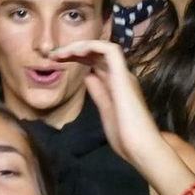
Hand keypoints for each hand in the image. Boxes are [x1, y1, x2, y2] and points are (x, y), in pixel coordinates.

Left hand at [50, 40, 184, 191]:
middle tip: (53, 55)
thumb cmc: (125, 136)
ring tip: (61, 53)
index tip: (57, 61)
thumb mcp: (105, 110)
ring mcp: (123, 74)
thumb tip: (88, 76)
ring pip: (103, 47)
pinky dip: (92, 46)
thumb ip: (97, 92)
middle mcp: (121, 75)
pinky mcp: (123, 76)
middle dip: (73, 50)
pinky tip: (76, 52)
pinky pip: (110, 51)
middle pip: (97, 53)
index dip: (76, 57)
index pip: (95, 62)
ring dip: (80, 46)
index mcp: (116, 83)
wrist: (141, 148)